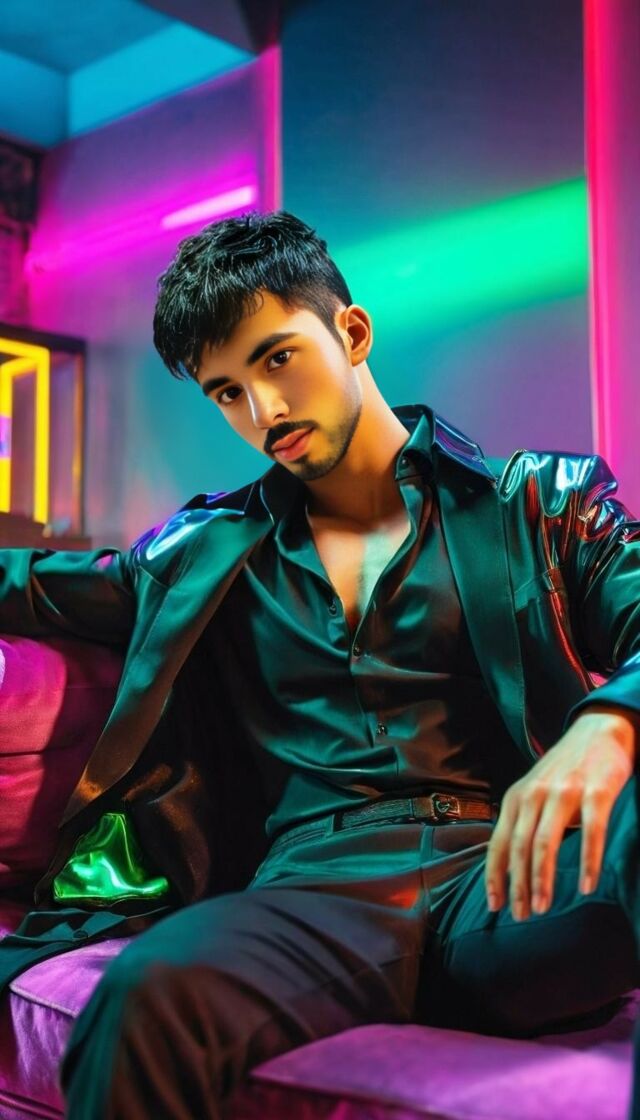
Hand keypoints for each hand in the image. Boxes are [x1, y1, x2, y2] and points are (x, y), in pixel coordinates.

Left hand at [484, 706, 638, 920]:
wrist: (598, 730)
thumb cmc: (563, 769)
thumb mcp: (532, 790)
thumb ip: (521, 821)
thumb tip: (507, 867)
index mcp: (516, 797)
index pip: (499, 844)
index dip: (494, 877)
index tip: (495, 906)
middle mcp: (535, 794)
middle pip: (520, 848)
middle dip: (518, 886)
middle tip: (522, 916)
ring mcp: (565, 792)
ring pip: (546, 843)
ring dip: (543, 879)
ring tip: (543, 908)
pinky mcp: (596, 792)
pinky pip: (591, 832)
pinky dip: (588, 862)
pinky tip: (588, 886)